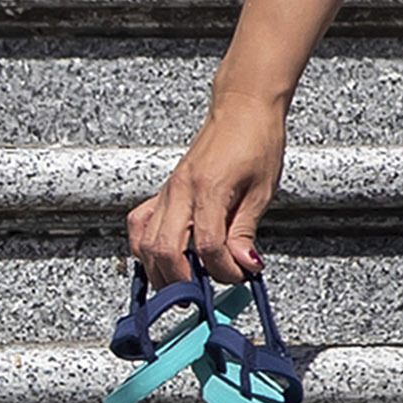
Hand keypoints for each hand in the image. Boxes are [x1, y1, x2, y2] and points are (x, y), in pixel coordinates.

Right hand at [130, 85, 287, 286]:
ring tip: (183, 284)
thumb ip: (245, 231)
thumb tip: (245, 264)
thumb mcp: (261, 190)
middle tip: (204, 293)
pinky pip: (140, 225)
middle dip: (182, 281)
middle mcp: (180, 191)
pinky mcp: (164, 192)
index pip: (207, 246)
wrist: (242, 109)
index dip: (223, 270)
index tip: (240, 275)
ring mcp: (167, 192)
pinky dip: (144, 248)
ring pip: (144, 242)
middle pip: (164, 250)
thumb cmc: (255, 141)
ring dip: (160, 270)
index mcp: (208, 189)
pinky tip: (160, 259)